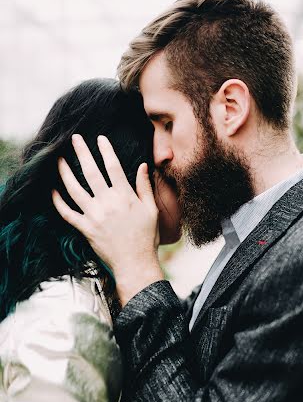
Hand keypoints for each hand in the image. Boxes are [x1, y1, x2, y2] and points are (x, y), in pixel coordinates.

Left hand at [52, 134, 163, 303]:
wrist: (135, 263)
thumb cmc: (146, 237)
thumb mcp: (151, 210)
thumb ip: (144, 187)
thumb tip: (143, 166)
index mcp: (125, 196)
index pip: (113, 166)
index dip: (105, 150)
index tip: (99, 138)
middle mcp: (107, 203)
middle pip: (91, 172)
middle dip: (81, 152)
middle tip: (74, 138)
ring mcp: (94, 216)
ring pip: (74, 189)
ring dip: (64, 173)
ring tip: (57, 160)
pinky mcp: (85, 229)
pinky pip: (67, 213)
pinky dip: (58, 202)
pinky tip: (52, 191)